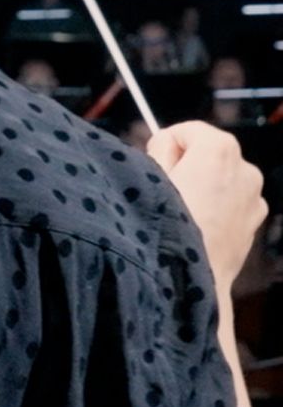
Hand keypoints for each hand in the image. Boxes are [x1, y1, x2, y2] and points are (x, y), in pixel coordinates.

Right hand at [147, 120, 266, 292]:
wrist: (195, 275)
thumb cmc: (170, 225)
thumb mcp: (151, 173)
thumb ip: (160, 147)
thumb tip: (166, 144)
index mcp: (220, 149)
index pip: (187, 130)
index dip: (167, 145)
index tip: (156, 164)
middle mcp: (245, 167)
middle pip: (208, 153)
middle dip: (188, 165)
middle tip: (167, 190)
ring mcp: (254, 195)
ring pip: (221, 178)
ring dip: (205, 186)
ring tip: (183, 212)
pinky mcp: (256, 219)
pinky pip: (232, 201)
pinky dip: (218, 206)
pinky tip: (200, 225)